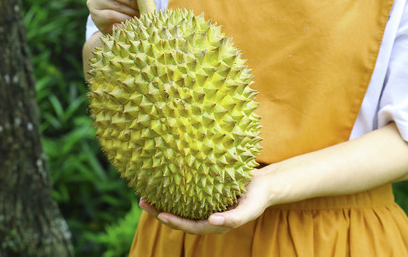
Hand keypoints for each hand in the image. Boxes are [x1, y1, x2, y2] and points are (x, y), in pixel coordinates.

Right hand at [86, 0, 159, 33]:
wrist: (117, 22)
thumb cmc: (128, 2)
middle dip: (129, 0)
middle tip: (141, 7)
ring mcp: (92, 1)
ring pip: (113, 4)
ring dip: (129, 10)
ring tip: (139, 14)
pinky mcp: (94, 15)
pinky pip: (111, 15)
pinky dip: (124, 18)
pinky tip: (132, 20)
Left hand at [139, 169, 272, 234]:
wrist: (264, 184)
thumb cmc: (258, 197)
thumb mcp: (249, 209)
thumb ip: (234, 218)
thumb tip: (212, 222)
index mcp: (215, 224)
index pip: (191, 226)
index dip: (175, 222)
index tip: (161, 215)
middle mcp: (206, 216)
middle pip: (179, 218)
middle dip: (160, 212)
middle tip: (143, 202)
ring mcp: (204, 205)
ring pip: (178, 206)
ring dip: (161, 202)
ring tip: (144, 194)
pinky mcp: (203, 193)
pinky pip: (184, 193)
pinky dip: (172, 189)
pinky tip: (161, 180)